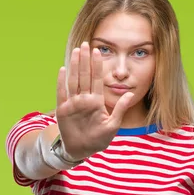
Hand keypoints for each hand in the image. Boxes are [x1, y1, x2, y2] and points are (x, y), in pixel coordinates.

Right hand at [55, 41, 134, 159]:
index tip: (98, 50)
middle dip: (85, 60)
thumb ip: (120, 109)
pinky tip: (62, 70)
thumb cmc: (98, 139)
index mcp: (96, 101)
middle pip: (85, 76)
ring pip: (74, 81)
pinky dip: (61, 82)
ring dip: (74, 66)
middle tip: (85, 44)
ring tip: (75, 51)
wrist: (81, 150)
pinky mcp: (63, 110)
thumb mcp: (113, 125)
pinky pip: (62, 93)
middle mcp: (84, 99)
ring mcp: (73, 104)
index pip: (97, 79)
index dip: (97, 65)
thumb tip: (131, 94)